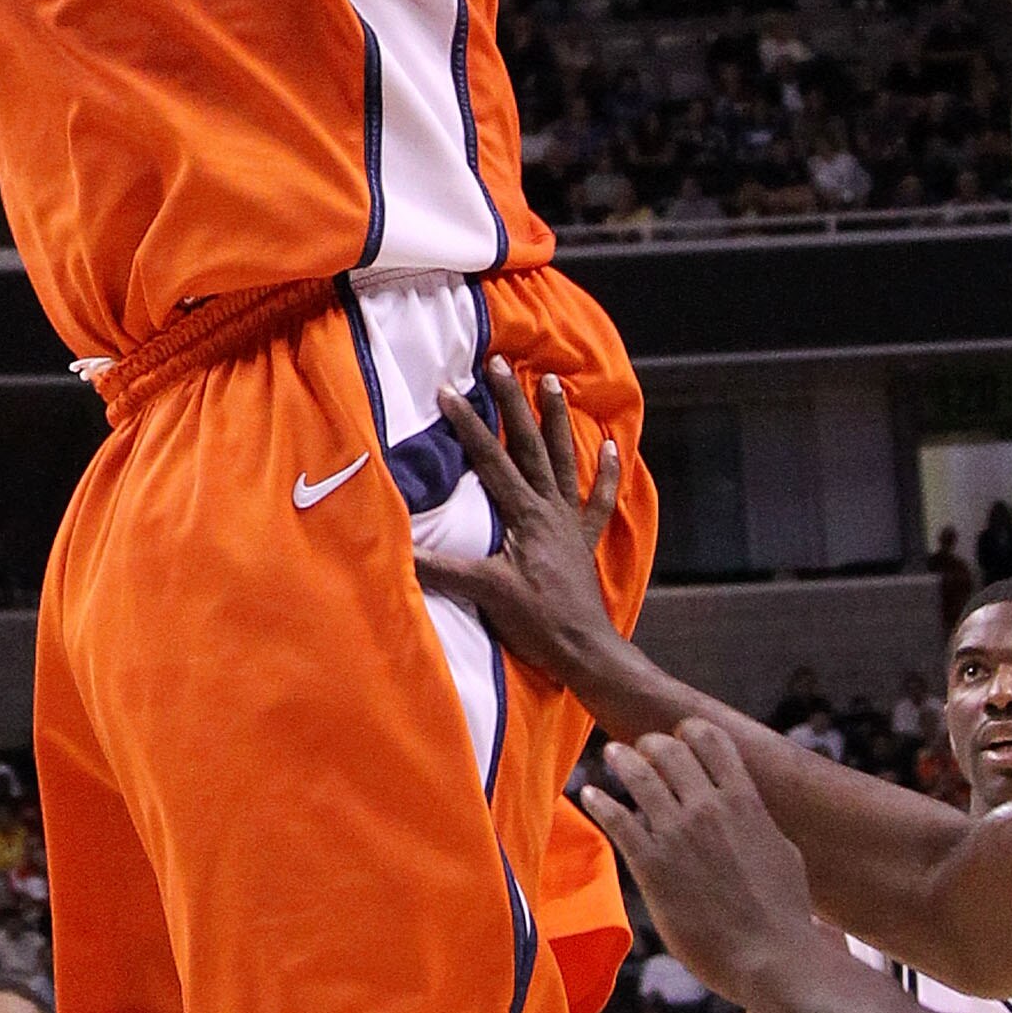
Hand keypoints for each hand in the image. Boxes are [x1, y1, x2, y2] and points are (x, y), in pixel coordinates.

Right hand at [427, 357, 635, 701]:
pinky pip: (597, 500)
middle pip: (530, 445)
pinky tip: (612, 448)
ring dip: (557, 421)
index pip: (491, 460)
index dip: (468, 424)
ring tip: (553, 383)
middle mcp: (550, 509)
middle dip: (513, 402)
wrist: (584, 649)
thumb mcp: (486, 593)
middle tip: (501, 363)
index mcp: (526, 515)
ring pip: (564, 459)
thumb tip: (399, 548)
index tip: (446, 390)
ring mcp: (570, 522)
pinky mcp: (583, 540)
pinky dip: (605, 473)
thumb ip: (442, 569)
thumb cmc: (537, 621)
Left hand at [576, 723, 820, 1008]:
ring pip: (639, 775)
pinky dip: (600, 802)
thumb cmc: (784, 914)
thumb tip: (749, 812)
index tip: (681, 737)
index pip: (712, 739)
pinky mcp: (652, 865)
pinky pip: (617, 820)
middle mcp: (709, 808)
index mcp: (746, 801)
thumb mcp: (782, 852)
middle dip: (652, 744)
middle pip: (669, 749)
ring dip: (622, 759)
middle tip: (642, 749)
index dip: (691, 732)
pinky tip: (590, 795)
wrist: (770, 957)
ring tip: (612, 755)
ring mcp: (678, 834)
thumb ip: (758, 824)